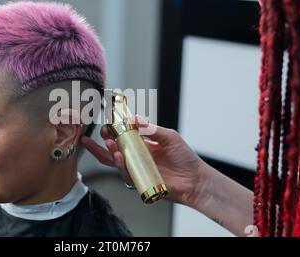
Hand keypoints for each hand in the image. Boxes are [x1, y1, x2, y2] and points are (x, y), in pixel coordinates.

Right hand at [80, 116, 206, 205]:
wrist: (195, 180)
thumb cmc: (185, 159)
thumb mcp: (170, 137)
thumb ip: (151, 128)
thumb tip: (134, 118)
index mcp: (143, 145)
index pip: (124, 135)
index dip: (114, 129)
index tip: (108, 121)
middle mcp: (138, 157)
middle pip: (114, 149)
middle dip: (105, 140)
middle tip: (103, 132)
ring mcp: (137, 169)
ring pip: (116, 161)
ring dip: (109, 151)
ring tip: (108, 142)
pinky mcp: (139, 181)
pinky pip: (125, 173)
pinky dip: (120, 164)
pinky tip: (118, 156)